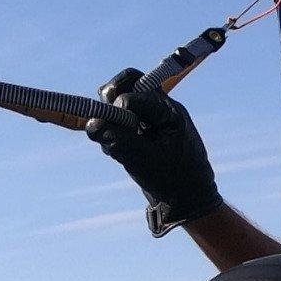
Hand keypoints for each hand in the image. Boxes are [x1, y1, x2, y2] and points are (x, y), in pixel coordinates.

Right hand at [84, 70, 223, 235]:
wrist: (189, 199)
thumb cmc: (172, 180)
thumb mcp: (143, 161)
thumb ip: (118, 141)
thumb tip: (92, 124)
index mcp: (168, 111)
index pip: (134, 94)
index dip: (117, 108)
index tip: (110, 130)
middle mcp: (161, 108)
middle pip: (131, 81)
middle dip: (111, 94)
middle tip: (102, 115)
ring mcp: (153, 117)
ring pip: (125, 97)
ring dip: (111, 112)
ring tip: (109, 136)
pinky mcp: (145, 129)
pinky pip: (124, 116)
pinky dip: (113, 126)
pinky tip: (114, 147)